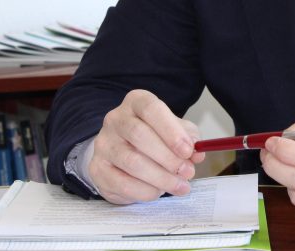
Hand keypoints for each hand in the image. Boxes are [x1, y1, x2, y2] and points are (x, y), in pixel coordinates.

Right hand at [88, 89, 204, 203]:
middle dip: (168, 158)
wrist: (121, 150)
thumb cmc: (153, 136)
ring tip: (179, 186)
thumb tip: (197, 153)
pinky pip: (121, 183)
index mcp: (136, 102)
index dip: (171, 131)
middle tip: (187, 172)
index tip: (188, 151)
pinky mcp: (97, 169)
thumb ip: (188, 138)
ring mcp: (103, 144)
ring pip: (132, 162)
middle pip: (140, 135)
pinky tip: (158, 191)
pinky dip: (144, 191)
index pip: (151, 109)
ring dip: (161, 178)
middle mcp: (115, 119)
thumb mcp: (175, 130)